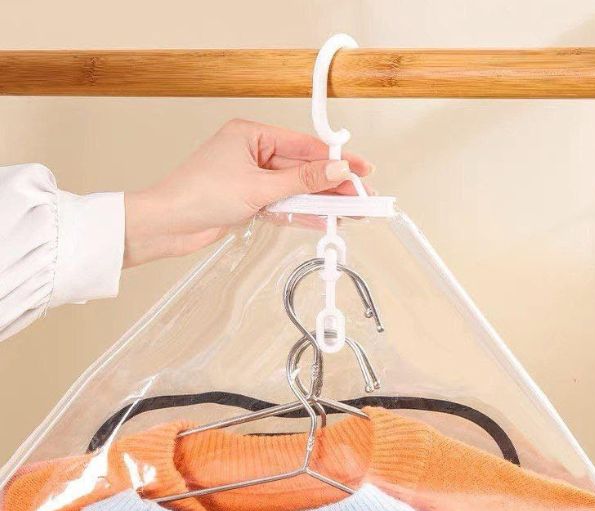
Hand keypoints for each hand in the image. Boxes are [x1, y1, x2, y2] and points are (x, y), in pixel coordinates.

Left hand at [123, 119, 373, 266]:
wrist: (167, 225)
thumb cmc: (198, 195)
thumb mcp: (258, 186)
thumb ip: (301, 180)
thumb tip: (336, 169)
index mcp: (251, 135)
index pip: (304, 146)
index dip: (335, 159)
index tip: (361, 169)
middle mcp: (252, 153)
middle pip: (301, 169)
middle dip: (331, 184)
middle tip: (361, 196)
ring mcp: (250, 178)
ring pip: (293, 189)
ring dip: (318, 201)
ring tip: (349, 211)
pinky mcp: (247, 200)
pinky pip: (281, 205)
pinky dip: (299, 213)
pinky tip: (322, 219)